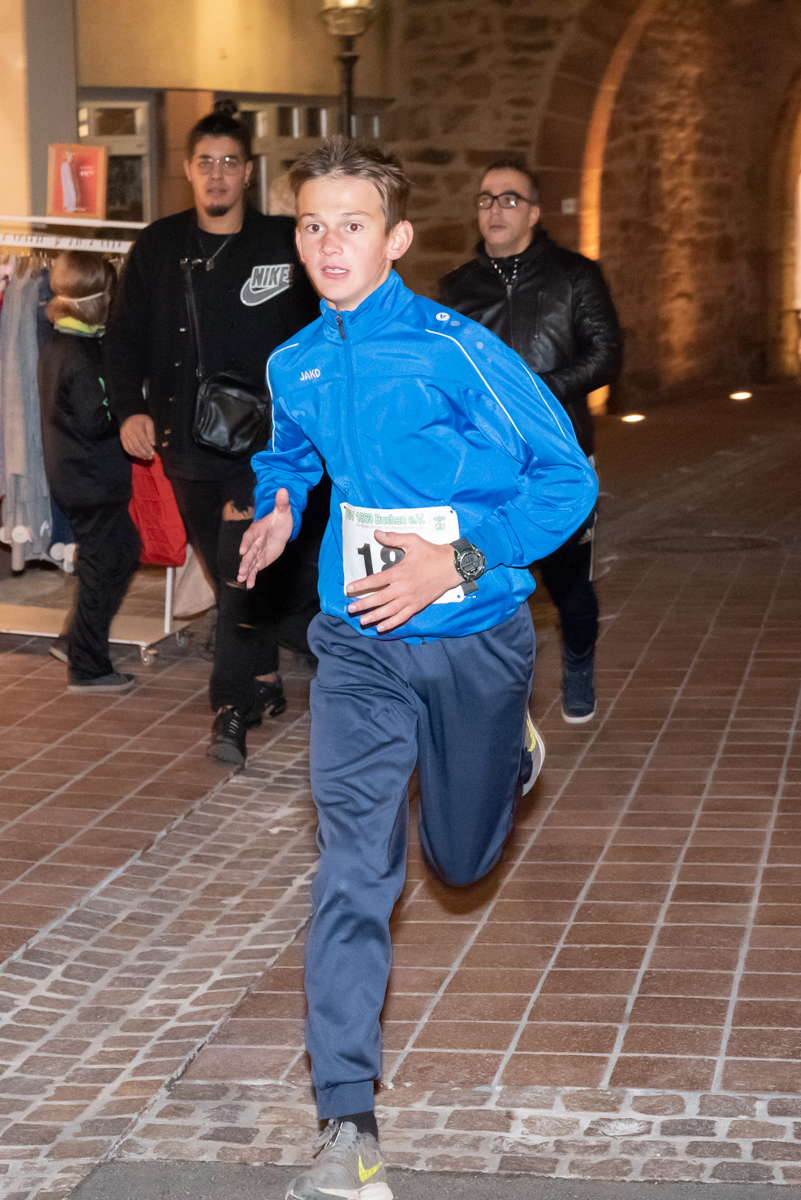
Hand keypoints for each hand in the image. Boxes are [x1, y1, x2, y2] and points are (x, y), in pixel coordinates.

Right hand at [120, 413, 155, 459]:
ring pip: (132, 448)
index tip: (153, 454)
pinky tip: (138, 455)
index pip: (143, 441)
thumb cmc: (141, 420)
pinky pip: (126, 448)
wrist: (129, 415)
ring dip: (139, 455)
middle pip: (137, 446)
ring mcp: (124, 436)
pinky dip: (132, 453)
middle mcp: (129, 432)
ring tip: (145, 457)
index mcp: (136, 428)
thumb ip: (151, 433)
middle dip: (144, 453)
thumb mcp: (149, 422)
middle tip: (150, 457)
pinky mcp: (122, 439)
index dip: (148, 448)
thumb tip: (152, 444)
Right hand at [237, 488, 293, 588]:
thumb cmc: (281, 519)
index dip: (246, 543)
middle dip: (245, 562)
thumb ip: (282, 503)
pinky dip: (252, 577)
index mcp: (258, 530)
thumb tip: (284, 490)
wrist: (281, 529)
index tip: (242, 550)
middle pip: (248, 552)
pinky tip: (249, 585)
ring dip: (246, 570)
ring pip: (250, 562)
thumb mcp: (284, 511)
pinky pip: (255, 569)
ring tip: (241, 579)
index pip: (250, 536)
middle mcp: (254, 542)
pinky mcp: (260, 560)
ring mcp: (256, 552)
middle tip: (241, 571)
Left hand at [346, 530, 462, 632]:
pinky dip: (391, 623)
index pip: (375, 580)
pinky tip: (381, 628)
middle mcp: (403, 588)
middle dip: (363, 604)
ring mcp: (410, 599)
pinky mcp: (417, 605)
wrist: (451, 567)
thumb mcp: (412, 541)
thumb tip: (376, 533)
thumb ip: (393, 538)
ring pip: (389, 611)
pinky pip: (402, 617)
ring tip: (362, 621)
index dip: (361, 585)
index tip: (349, 589)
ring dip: (374, 616)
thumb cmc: (431, 553)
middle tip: (350, 609)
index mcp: (399, 572)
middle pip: (379, 599)